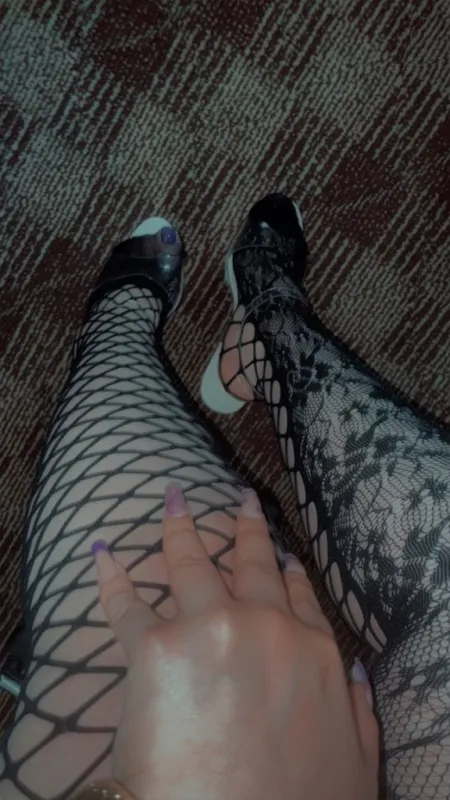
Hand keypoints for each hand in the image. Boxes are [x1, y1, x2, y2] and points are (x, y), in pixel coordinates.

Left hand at [93, 485, 378, 799]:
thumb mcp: (357, 765)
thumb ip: (361, 713)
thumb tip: (356, 674)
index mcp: (313, 653)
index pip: (298, 596)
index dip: (286, 570)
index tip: (279, 552)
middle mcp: (264, 627)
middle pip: (251, 564)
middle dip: (244, 527)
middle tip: (239, 498)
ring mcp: (209, 629)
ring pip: (191, 561)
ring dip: (180, 526)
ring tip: (174, 499)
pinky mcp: (156, 647)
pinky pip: (126, 602)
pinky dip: (111, 576)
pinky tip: (102, 554)